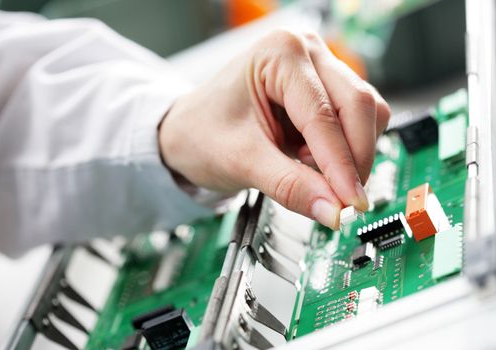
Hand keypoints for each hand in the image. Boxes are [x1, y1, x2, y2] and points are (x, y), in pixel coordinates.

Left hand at [159, 30, 389, 228]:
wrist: (189, 132)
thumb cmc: (202, 132)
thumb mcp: (242, 161)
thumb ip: (291, 186)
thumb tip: (334, 210)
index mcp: (279, 53)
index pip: (323, 114)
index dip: (341, 165)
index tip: (350, 203)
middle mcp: (306, 52)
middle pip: (359, 106)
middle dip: (354, 159)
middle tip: (342, 201)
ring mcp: (319, 69)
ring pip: (366, 113)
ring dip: (351, 154)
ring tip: (308, 170)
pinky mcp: (325, 91)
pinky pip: (357, 121)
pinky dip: (346, 149)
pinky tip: (313, 160)